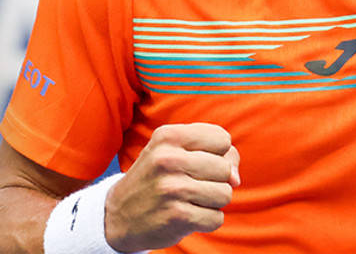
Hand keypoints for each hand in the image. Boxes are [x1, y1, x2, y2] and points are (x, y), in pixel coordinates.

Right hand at [104, 123, 239, 250]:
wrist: (118, 214)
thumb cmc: (156, 178)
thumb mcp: (174, 152)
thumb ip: (214, 153)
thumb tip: (236, 179)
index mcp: (168, 136)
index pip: (222, 139)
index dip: (218, 153)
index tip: (197, 162)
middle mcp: (168, 159)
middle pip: (226, 168)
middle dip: (215, 180)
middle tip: (190, 184)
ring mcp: (172, 188)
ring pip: (225, 194)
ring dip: (212, 202)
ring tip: (188, 200)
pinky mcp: (177, 216)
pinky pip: (217, 218)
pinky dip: (206, 220)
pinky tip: (186, 215)